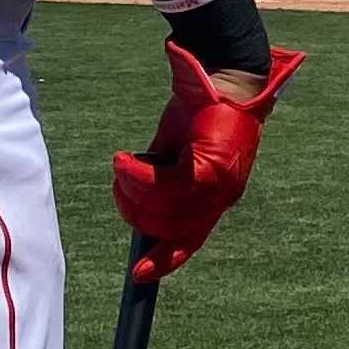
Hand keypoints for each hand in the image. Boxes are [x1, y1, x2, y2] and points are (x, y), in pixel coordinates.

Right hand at [111, 43, 305, 279]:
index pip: (191, 240)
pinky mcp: (212, 167)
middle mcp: (222, 197)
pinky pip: (165, 188)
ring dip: (132, 192)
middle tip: (121, 183)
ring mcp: (220, 184)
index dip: (165, 260)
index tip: (139, 274)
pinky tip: (124, 160)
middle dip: (135, 213)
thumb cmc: (203, 106)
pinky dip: (136, 176)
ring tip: (122, 167)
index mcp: (216, 197)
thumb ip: (161, 174)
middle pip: (170, 229)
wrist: (226, 73)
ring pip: (164, 211)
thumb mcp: (177, 148)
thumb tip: (135, 196)